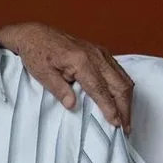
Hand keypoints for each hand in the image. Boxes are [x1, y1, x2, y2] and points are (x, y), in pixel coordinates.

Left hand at [0, 22, 134, 132]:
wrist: (35, 34)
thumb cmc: (36, 53)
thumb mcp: (42, 74)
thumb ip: (59, 90)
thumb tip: (72, 106)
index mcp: (80, 61)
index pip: (101, 89)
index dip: (110, 108)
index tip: (116, 124)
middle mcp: (95, 55)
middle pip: (119, 84)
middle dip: (125, 108)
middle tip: (126, 128)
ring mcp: (100, 52)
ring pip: (123, 78)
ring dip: (127, 100)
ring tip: (126, 119)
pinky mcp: (101, 52)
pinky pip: (119, 71)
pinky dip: (123, 88)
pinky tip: (121, 100)